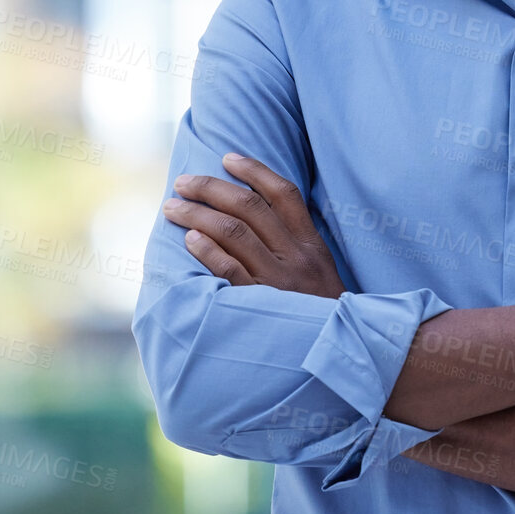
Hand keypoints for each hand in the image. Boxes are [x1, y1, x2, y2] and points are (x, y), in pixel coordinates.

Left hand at [163, 152, 346, 298]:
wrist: (341, 356)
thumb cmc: (320, 316)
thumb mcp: (320, 274)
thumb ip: (294, 247)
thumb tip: (252, 218)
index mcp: (312, 246)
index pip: (284, 194)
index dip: (255, 170)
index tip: (227, 157)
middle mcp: (296, 258)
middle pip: (250, 207)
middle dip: (212, 188)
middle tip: (183, 182)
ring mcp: (279, 282)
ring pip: (235, 233)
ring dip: (198, 214)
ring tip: (173, 207)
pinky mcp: (261, 307)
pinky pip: (230, 272)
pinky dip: (208, 251)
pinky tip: (189, 239)